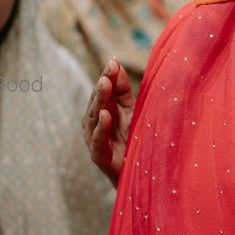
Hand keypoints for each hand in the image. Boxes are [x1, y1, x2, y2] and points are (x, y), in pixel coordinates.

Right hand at [82, 58, 134, 186]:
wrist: (140, 173)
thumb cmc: (134, 139)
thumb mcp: (132, 111)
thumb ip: (123, 90)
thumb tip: (115, 62)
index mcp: (103, 111)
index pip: (102, 91)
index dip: (107, 76)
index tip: (113, 61)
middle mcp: (95, 124)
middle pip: (96, 102)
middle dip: (102, 86)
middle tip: (108, 72)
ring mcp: (95, 140)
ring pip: (94, 118)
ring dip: (99, 101)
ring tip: (104, 85)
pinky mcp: (99, 157)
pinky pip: (98, 140)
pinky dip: (101, 128)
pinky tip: (106, 115)